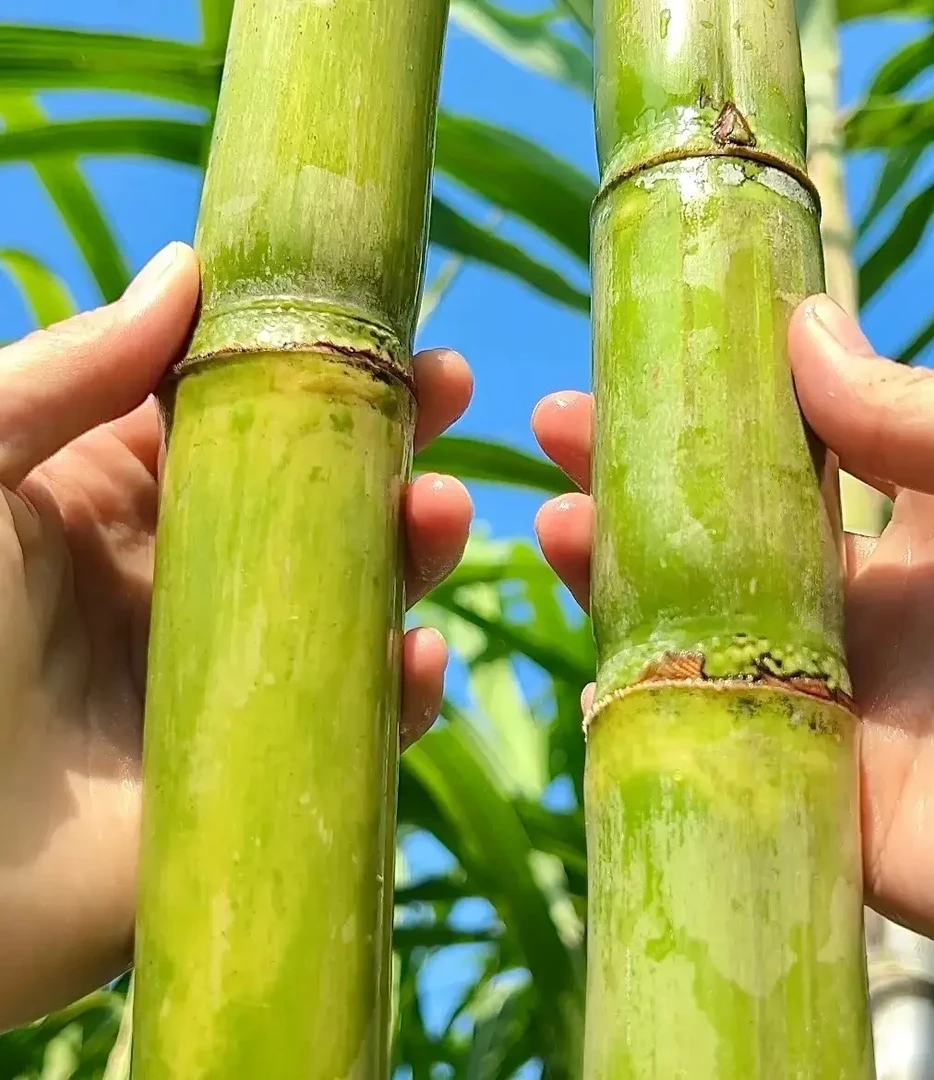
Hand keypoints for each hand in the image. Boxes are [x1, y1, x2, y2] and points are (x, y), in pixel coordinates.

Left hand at [0, 244, 473, 1028]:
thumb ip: (63, 374)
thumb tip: (185, 270)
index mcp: (107, 501)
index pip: (234, 414)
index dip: (310, 365)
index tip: (387, 328)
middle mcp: (180, 579)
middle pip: (314, 497)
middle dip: (387, 444)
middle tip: (450, 393)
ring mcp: (228, 675)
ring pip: (353, 599)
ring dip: (412, 552)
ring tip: (442, 514)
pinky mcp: (260, 767)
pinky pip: (360, 722)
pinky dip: (406, 692)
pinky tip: (420, 657)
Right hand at [533, 294, 933, 1003]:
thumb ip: (920, 408)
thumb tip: (802, 328)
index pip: (796, 468)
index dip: (714, 420)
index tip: (638, 369)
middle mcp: (888, 623)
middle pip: (732, 557)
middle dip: (640, 495)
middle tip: (558, 437)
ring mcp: (857, 724)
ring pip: (710, 652)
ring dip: (623, 592)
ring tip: (550, 523)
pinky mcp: (841, 820)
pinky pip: (726, 765)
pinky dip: (650, 721)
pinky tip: (588, 667)